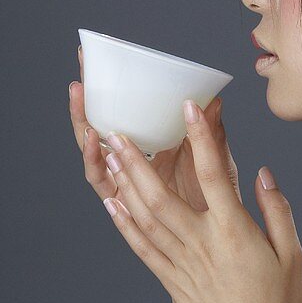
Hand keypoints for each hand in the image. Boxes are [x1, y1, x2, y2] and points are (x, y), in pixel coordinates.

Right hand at [69, 45, 241, 212]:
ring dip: (84, 129)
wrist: (221, 243)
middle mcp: (129, 167)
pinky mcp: (124, 206)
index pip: (118, 114)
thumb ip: (212, 134)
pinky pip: (103, 184)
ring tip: (83, 104)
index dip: (104, 89)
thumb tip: (214, 100)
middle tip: (79, 78)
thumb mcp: (217, 163)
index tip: (93, 59)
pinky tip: (97, 144)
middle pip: (97, 131)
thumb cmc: (219, 203)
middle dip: (84, 105)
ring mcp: (124, 185)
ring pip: (93, 155)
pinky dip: (96, 163)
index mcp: (149, 150)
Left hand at [97, 102, 301, 302]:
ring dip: (124, 186)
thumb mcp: (293, 253)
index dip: (202, 137)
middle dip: (137, 161)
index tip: (190, 107)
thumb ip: (277, 208)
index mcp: (235, 232)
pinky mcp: (171, 282)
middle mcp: (202, 244)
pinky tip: (112, 206)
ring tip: (109, 157)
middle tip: (119, 132)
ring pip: (145, 218)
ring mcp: (182, 264)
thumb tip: (262, 173)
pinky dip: (124, 225)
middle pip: (161, 195)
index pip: (215, 174)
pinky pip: (142, 248)